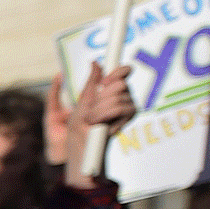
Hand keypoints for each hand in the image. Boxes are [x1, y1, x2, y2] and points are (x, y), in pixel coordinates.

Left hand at [62, 63, 134, 186]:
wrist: (82, 146)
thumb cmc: (79, 126)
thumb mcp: (82, 103)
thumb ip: (90, 84)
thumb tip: (95, 63)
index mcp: (110, 90)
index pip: (123, 71)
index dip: (117, 71)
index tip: (103, 82)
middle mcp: (123, 95)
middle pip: (119, 83)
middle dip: (100, 96)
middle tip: (91, 111)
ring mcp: (128, 106)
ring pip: (118, 95)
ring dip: (99, 109)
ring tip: (92, 120)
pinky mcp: (130, 116)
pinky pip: (120, 106)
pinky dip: (104, 114)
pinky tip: (100, 124)